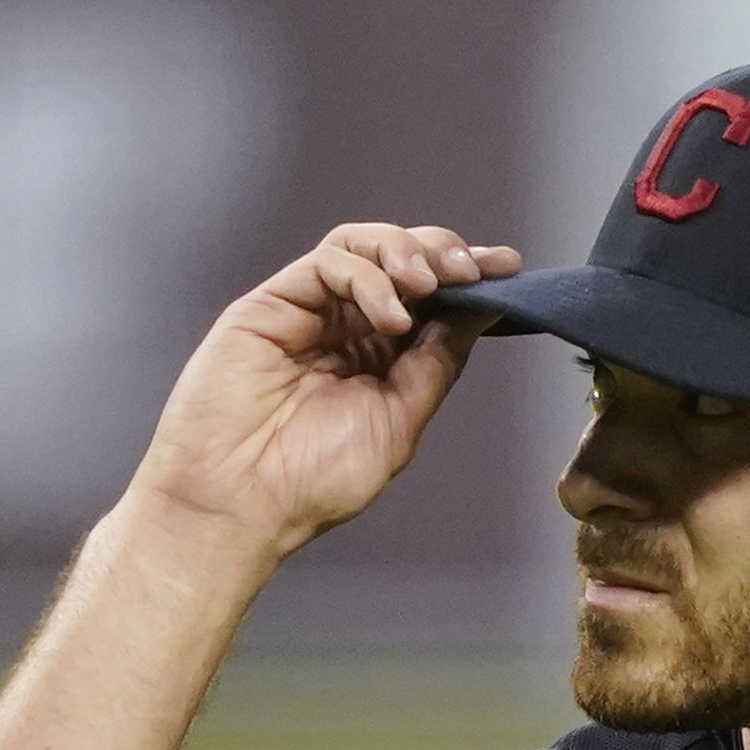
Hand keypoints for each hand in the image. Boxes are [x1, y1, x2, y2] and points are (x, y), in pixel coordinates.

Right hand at [126, 221, 522, 558]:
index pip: (430, 302)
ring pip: (363, 246)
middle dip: (443, 254)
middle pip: (400, 260)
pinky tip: (391, 314)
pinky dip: (369, 276)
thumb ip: (436, 364)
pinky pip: (329, 263)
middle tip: (469, 270)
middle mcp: (344, 329)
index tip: (508, 267)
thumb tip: (479, 314)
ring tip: (428, 284)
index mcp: (378, 359)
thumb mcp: (400, 420)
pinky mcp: (272, 303)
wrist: (241, 502)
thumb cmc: (311, 480)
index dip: (468, 278)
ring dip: (407, 253)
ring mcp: (308, 313)